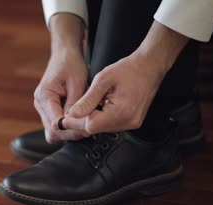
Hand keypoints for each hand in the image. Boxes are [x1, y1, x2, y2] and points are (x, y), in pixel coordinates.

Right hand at [34, 49, 88, 142]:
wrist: (65, 54)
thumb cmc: (71, 65)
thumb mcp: (77, 82)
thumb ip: (75, 104)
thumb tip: (75, 122)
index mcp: (44, 97)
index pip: (55, 124)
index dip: (71, 129)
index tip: (87, 127)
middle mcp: (40, 105)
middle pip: (53, 132)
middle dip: (71, 133)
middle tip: (90, 128)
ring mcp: (43, 109)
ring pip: (54, 133)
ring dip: (70, 132)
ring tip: (86, 125)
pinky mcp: (49, 110)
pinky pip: (57, 127)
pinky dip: (68, 127)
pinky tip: (80, 121)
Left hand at [60, 21, 189, 133]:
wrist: (150, 66)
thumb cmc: (128, 69)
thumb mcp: (102, 80)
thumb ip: (87, 99)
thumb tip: (72, 114)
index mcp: (121, 113)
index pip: (90, 126)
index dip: (75, 122)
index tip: (63, 118)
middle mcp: (128, 122)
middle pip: (96, 129)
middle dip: (81, 121)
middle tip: (69, 113)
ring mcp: (131, 124)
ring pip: (102, 128)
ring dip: (91, 119)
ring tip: (88, 104)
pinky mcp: (132, 121)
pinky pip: (111, 124)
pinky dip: (101, 117)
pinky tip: (99, 106)